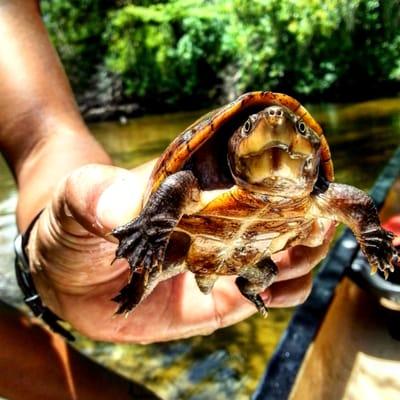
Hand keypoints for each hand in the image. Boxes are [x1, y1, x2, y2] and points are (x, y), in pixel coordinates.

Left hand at [27, 162, 335, 342]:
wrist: (69, 272)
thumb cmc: (75, 224)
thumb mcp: (79, 201)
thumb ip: (98, 196)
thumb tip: (126, 209)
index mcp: (197, 185)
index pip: (255, 171)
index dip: (289, 176)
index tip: (308, 186)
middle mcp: (219, 218)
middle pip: (281, 212)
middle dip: (307, 219)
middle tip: (314, 228)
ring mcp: (223, 255)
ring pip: (283, 252)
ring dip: (303, 256)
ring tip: (290, 263)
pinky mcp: (219, 294)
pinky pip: (264, 291)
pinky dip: (282, 292)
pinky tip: (270, 294)